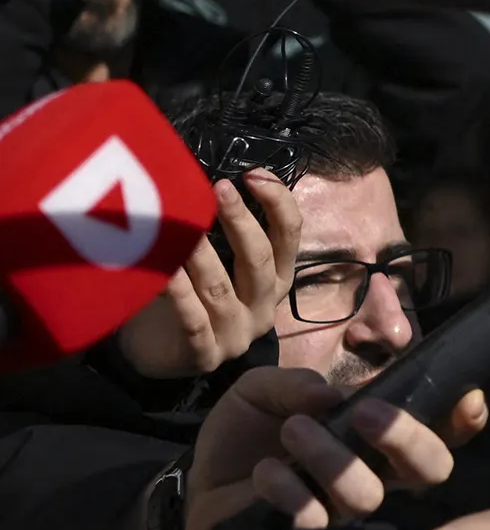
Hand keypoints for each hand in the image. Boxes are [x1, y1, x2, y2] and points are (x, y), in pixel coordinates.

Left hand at [117, 170, 300, 378]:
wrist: (158, 355)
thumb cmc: (190, 296)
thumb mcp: (221, 266)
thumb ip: (225, 235)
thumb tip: (213, 181)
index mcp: (276, 282)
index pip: (290, 238)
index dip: (279, 203)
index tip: (253, 174)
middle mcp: (262, 308)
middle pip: (260, 260)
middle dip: (241, 220)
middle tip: (219, 189)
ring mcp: (235, 334)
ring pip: (221, 288)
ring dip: (201, 253)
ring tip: (180, 224)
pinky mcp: (203, 355)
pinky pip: (191, 318)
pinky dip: (178, 291)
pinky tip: (163, 269)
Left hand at [181, 366, 456, 529]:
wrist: (197, 484)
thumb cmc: (247, 435)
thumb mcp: (263, 391)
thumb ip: (296, 384)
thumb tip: (330, 397)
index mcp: (377, 438)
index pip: (442, 433)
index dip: (464, 418)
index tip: (465, 399)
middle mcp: (375, 475)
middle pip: (432, 469)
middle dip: (408, 437)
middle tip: (364, 412)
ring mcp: (343, 511)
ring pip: (369, 494)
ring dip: (331, 456)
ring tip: (291, 431)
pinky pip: (317, 520)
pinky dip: (289, 489)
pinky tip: (266, 473)